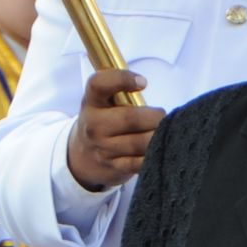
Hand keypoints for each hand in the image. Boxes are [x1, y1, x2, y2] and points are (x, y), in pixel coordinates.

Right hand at [66, 69, 159, 191]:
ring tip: (163, 131)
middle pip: (131, 118)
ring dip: (158, 136)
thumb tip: (144, 83)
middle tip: (161, 115)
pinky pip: (142, 162)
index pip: (99, 84)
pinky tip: (157, 147)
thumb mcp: (103, 101)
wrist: (83, 155)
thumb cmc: (104, 119)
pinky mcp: (115, 167)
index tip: (143, 82)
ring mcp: (103, 149)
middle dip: (155, 116)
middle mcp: (94, 126)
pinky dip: (154, 154)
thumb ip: (120, 89)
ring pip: (141, 142)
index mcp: (91, 102)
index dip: (122, 79)